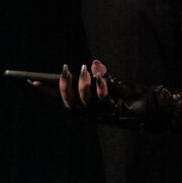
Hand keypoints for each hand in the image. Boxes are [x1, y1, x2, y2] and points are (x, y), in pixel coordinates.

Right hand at [51, 60, 169, 128]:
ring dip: (83, 85)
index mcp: (82, 107)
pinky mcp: (113, 114)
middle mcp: (88, 115)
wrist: (150, 107)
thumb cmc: (127, 95)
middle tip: (64, 69)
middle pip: (68, 104)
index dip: (45, 92)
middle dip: (64, 87)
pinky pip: (103, 102)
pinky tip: (100, 75)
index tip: (31, 80)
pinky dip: (100, 87)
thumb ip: (99, 77)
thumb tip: (91, 66)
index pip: (59, 100)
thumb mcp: (110, 83)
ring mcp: (100, 116)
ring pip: (84, 103)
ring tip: (84, 68)